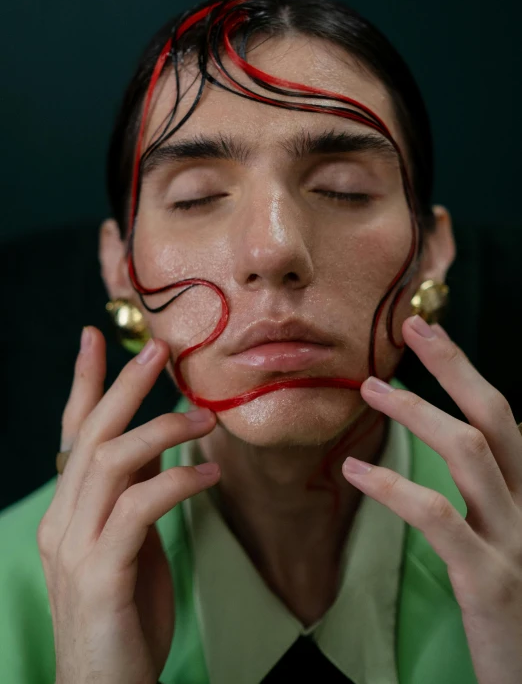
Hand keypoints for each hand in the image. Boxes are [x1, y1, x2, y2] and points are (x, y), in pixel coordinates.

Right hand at [37, 326, 219, 683]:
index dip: (84, 384)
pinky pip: (140, 508)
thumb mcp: (127, 544)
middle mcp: (62, 521)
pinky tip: (209, 475)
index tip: (95, 337)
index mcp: (68, 511)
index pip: (71, 434)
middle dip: (122, 386)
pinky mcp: (101, 573)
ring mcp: (76, 548)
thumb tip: (158, 446)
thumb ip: (132, 495)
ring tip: (205, 419)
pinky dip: (177, 482)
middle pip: (91, 435)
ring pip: (111, 461)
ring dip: (162, 430)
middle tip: (157, 350)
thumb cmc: (123, 614)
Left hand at [341, 315, 521, 683]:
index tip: (428, 330)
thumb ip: (482, 494)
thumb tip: (442, 443)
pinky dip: (395, 486)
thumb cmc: (510, 605)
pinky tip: (357, 470)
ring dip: (420, 413)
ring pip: (470, 453)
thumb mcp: (502, 538)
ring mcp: (514, 542)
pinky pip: (439, 518)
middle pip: (496, 418)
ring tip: (370, 391)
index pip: (502, 417)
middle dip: (455, 366)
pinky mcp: (490, 580)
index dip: (465, 369)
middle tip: (412, 329)